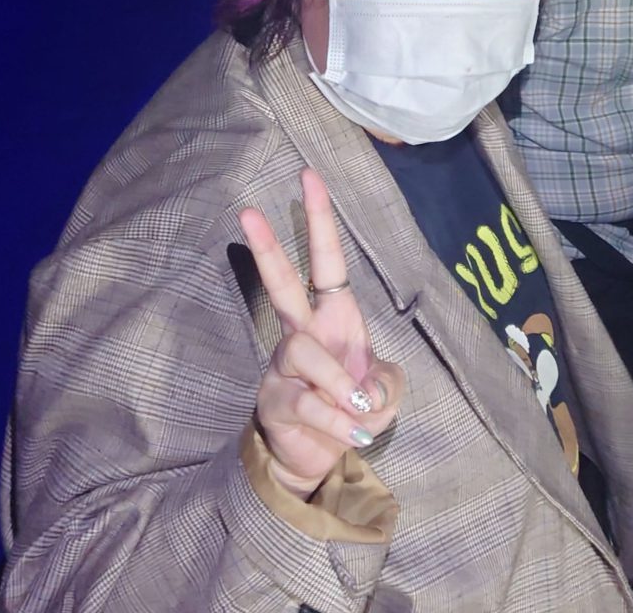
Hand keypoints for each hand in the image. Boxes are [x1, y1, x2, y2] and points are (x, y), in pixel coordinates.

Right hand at [238, 168, 403, 497]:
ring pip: (305, 353)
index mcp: (333, 317)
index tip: (308, 177)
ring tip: (356, 410)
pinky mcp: (276, 400)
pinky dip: (337, 422)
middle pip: (281, 282)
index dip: (319, 220)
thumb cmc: (353, 408)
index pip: (325, 260)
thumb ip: (385, 383)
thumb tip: (361, 389)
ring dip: (337, 383)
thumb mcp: (385, 393)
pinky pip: (309, 405)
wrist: (320, 455)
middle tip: (247, 211)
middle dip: (267, 247)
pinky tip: (352, 433)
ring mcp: (284, 366)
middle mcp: (303, 332)